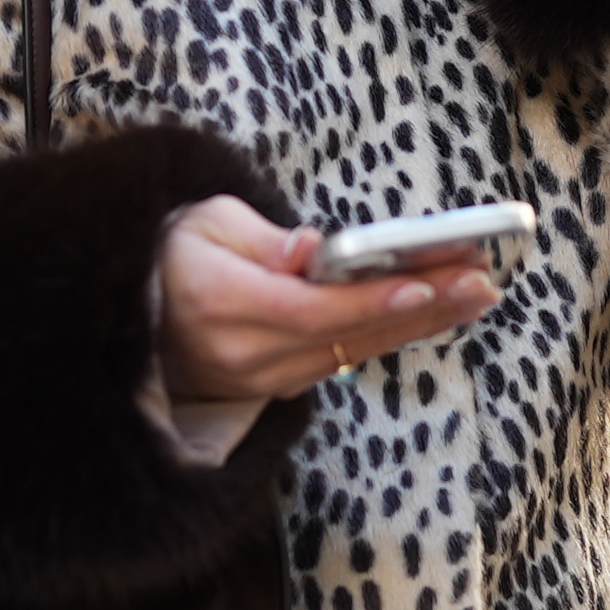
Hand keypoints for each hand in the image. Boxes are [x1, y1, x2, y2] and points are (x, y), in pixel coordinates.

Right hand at [158, 197, 497, 402]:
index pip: (312, 308)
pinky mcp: (274, 387)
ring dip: (417, 324)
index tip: (430, 279)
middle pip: (347, 335)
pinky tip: (432, 314)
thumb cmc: (169, 257)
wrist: (128, 319)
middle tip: (482, 282)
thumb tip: (312, 252)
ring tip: (475, 295)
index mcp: (218, 301)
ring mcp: (259, 379)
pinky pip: (341, 362)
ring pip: (353, 353)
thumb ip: (261, 239)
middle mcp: (241, 352)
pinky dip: (387, 336)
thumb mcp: (204, 223)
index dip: (374, 297)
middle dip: (423, 307)